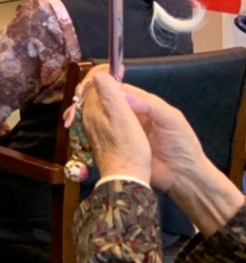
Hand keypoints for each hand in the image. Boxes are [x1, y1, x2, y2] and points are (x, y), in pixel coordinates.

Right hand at [79, 70, 209, 194]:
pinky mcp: (120, 146)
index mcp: (146, 106)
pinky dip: (94, 129)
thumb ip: (151, 105)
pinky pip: (105, 134)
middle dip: (96, 99)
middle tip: (80, 99)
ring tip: (76, 112)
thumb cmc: (183, 144)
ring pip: (105, 117)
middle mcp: (133, 116)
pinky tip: (84, 127)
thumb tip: (122, 94)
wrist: (184, 176)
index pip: (123, 91)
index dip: (109, 87)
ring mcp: (125, 132)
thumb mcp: (172, 119)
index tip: (93, 86)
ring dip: (92, 113)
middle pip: (111, 102)